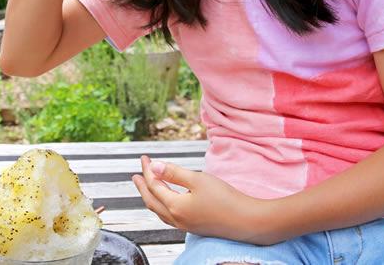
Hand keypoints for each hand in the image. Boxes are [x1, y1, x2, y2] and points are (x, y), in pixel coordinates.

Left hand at [133, 155, 264, 241]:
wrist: (247, 221)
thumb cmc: (225, 199)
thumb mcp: (198, 180)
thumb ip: (174, 173)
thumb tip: (154, 167)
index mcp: (175, 207)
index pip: (154, 186)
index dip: (148, 170)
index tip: (144, 157)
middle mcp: (177, 219)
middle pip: (152, 201)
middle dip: (143, 186)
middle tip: (136, 174)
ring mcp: (186, 225)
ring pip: (160, 211)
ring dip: (152, 196)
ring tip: (147, 186)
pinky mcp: (195, 227)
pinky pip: (170, 216)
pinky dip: (163, 204)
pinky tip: (168, 200)